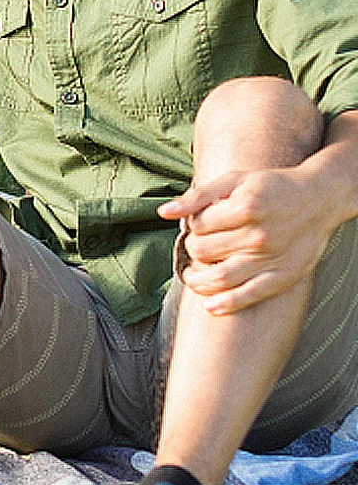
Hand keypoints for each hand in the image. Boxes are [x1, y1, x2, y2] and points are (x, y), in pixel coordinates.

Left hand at [159, 166, 338, 314]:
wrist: (320, 199)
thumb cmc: (272, 187)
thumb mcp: (235, 180)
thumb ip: (198, 196)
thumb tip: (163, 212)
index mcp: (245, 208)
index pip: (198, 226)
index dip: (191, 225)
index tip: (197, 224)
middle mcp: (258, 236)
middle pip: (204, 251)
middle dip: (193, 249)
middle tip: (198, 246)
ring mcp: (271, 259)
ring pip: (219, 277)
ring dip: (197, 280)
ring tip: (192, 276)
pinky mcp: (283, 276)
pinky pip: (249, 295)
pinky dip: (225, 303)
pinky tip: (209, 305)